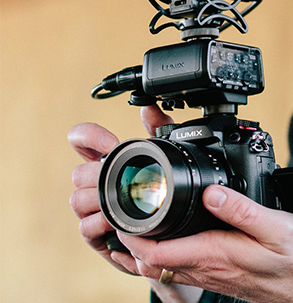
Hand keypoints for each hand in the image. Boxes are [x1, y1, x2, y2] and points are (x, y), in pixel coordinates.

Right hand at [67, 106, 173, 273]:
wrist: (163, 236)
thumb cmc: (158, 191)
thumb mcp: (163, 158)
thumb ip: (159, 129)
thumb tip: (150, 107)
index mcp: (106, 160)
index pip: (81, 140)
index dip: (88, 136)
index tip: (110, 142)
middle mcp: (93, 183)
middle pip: (79, 172)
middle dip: (100, 174)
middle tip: (122, 177)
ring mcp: (90, 209)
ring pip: (78, 199)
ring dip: (99, 200)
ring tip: (121, 200)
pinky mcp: (93, 234)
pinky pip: (86, 227)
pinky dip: (101, 224)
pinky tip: (117, 223)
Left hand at [115, 186, 292, 302]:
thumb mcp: (277, 227)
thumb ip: (242, 209)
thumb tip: (210, 192)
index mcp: (215, 254)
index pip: (156, 252)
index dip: (132, 234)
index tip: (120, 211)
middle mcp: (206, 268)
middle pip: (150, 261)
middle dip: (128, 239)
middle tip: (116, 210)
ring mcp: (209, 274)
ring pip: (160, 267)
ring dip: (141, 248)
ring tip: (129, 222)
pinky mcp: (216, 275)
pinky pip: (175, 268)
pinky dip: (159, 255)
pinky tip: (161, 239)